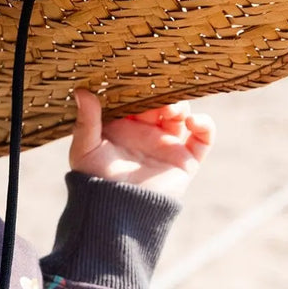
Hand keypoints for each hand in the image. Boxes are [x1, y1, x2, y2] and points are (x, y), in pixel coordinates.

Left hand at [69, 88, 214, 197]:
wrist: (117, 212)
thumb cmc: (95, 181)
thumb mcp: (85, 148)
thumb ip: (87, 120)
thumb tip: (82, 91)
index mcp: (123, 127)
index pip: (134, 99)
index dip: (138, 87)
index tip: (139, 77)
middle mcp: (146, 133)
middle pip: (160, 102)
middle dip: (161, 94)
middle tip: (157, 94)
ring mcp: (167, 145)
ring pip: (182, 115)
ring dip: (180, 106)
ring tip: (171, 110)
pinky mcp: (185, 159)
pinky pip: (203, 138)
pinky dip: (205, 125)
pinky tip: (193, 121)